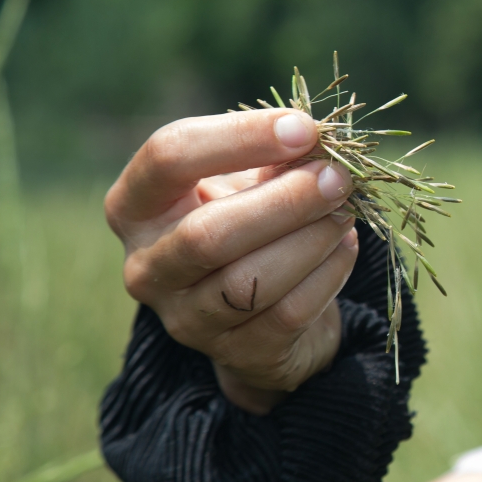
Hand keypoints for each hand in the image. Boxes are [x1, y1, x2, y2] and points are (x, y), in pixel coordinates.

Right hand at [105, 109, 359, 414]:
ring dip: (310, 239)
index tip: (305, 128)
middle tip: (338, 178)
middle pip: (208, 234)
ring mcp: (185, 318)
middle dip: (285, 201)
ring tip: (346, 210)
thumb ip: (273, 159)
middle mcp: (146, 266)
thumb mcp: (247, 183)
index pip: (168, 157)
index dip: (240, 136)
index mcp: (135, 206)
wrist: (260, 312)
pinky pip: (286, 313)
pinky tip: (345, 245)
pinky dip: (326, 274)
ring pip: (248, 283)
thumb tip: (316, 141)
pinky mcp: (234, 353)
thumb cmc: (249, 222)